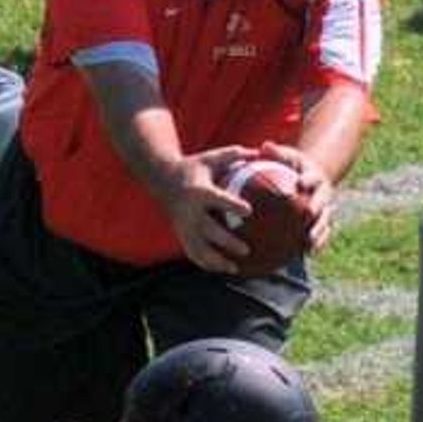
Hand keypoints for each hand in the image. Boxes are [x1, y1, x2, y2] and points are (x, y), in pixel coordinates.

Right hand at [159, 153, 255, 274]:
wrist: (162, 179)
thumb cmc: (193, 168)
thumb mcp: (210, 158)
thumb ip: (233, 155)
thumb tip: (260, 151)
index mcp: (198, 191)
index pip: (216, 200)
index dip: (232, 205)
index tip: (249, 212)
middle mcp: (189, 211)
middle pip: (209, 230)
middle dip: (227, 242)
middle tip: (247, 249)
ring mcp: (183, 226)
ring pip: (199, 249)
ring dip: (217, 261)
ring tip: (236, 268)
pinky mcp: (180, 235)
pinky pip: (193, 254)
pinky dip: (207, 264)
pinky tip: (224, 269)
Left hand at [256, 140, 339, 251]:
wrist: (311, 178)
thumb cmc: (293, 167)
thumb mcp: (287, 156)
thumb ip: (276, 153)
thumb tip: (263, 146)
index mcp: (315, 177)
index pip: (313, 178)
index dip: (308, 180)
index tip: (300, 183)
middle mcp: (324, 194)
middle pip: (323, 202)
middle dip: (318, 208)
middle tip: (309, 213)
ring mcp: (326, 210)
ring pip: (325, 223)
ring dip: (319, 233)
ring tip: (309, 244)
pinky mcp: (324, 223)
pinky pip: (322, 235)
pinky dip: (316, 245)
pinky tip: (306, 255)